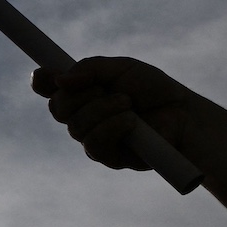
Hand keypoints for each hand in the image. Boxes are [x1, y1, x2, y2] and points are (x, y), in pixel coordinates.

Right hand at [30, 56, 194, 171]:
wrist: (184, 113)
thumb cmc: (154, 89)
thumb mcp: (122, 68)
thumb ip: (90, 69)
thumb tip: (59, 80)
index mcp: (83, 93)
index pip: (51, 90)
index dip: (41, 82)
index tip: (43, 76)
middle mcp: (83, 117)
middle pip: (58, 108)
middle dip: (79, 95)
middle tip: (104, 89)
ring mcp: (94, 138)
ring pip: (76, 127)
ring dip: (102, 110)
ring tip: (128, 103)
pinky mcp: (109, 158)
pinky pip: (93, 144)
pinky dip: (112, 127)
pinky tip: (131, 121)